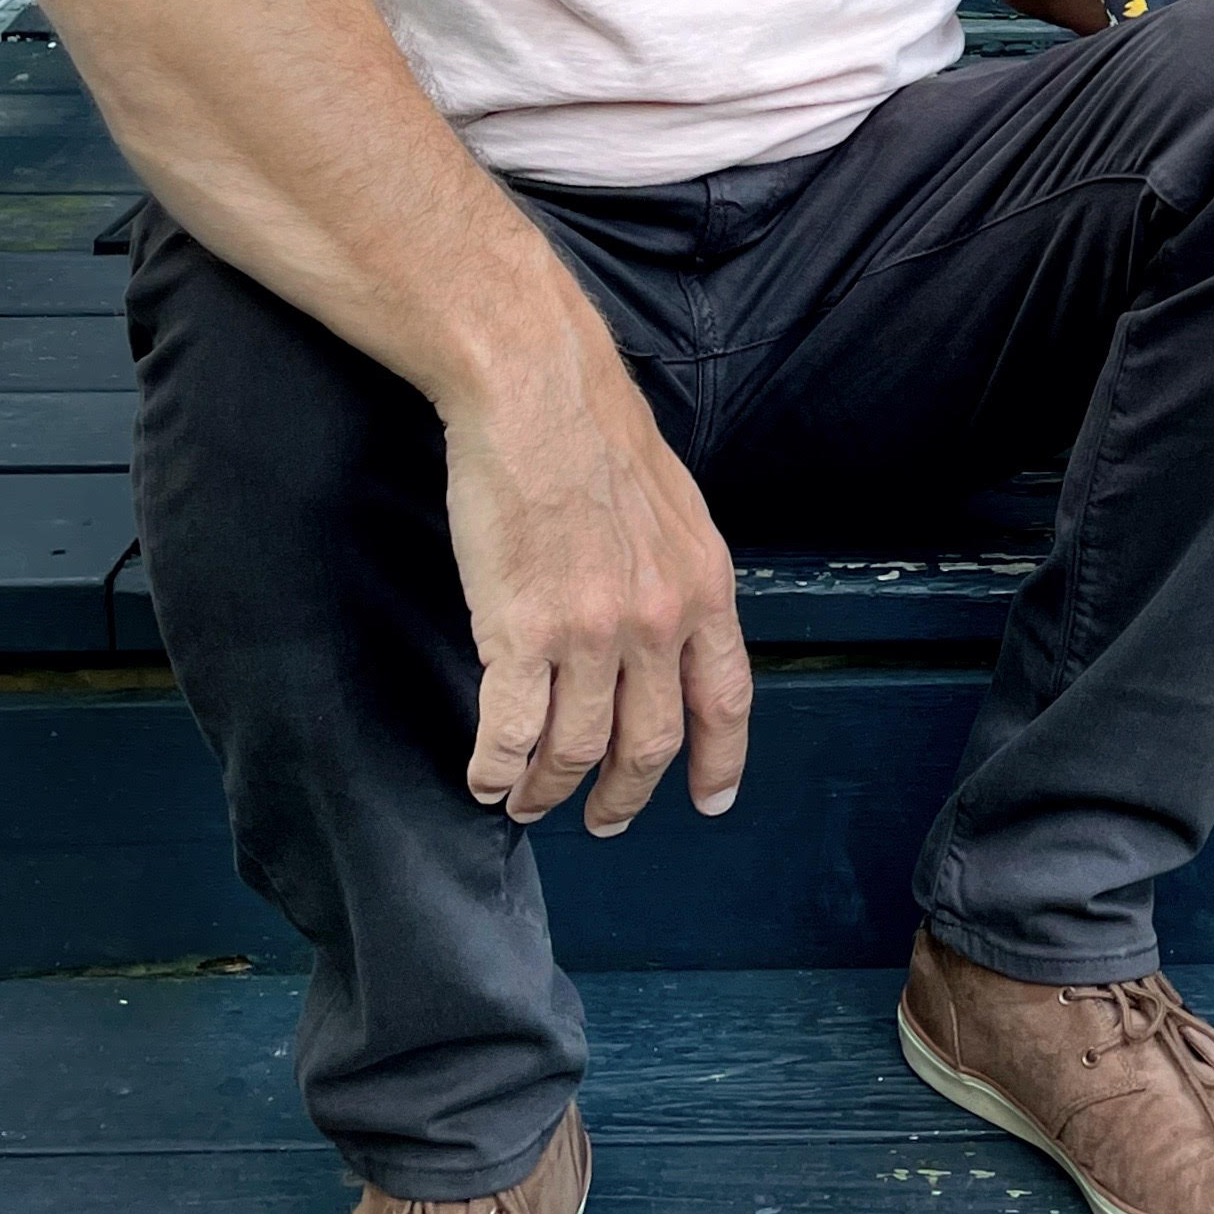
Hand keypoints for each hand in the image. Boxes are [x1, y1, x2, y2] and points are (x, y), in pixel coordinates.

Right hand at [444, 343, 752, 838]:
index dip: (720, 761)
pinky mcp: (520, 630)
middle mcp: (657, 621)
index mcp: (704, 588)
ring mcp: (589, 631)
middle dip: (626, 793)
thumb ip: (680, 580)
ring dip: (551, 787)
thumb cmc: (599, 439)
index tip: (709, 801)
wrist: (537, 394)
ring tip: (531, 798)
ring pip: (577, 748)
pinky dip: (497, 766)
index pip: (726, 699)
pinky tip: (487, 776)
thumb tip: (674, 633)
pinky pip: (511, 729)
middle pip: (650, 743)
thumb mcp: (678, 512)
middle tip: (606, 819)